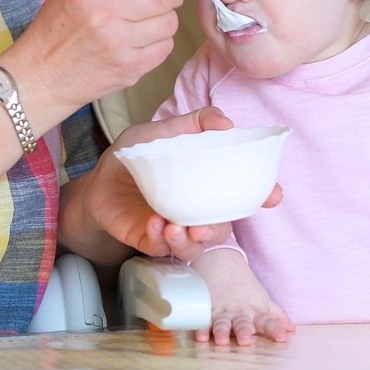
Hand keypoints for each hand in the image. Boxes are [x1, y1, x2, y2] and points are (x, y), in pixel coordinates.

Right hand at [4, 0, 185, 114]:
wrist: (40, 77)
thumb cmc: (55, 30)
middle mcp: (103, 15)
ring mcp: (118, 45)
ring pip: (169, 22)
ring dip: (165, 18)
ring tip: (148, 20)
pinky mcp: (128, 69)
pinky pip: (165, 48)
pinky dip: (160, 42)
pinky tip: (142, 41)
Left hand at [61, 106, 282, 264]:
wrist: (97, 180)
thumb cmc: (135, 157)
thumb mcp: (161, 133)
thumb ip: (192, 124)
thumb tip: (225, 121)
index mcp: (204, 186)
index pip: (241, 195)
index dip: (262, 195)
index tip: (272, 195)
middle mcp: (195, 211)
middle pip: (220, 228)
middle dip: (218, 229)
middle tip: (204, 224)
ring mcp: (174, 229)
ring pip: (194, 247)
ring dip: (190, 241)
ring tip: (176, 227)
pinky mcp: (150, 241)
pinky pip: (161, 248)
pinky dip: (159, 238)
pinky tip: (154, 225)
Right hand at [191, 249, 293, 345]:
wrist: (221, 262)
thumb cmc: (244, 286)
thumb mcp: (262, 299)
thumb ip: (276, 315)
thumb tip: (292, 330)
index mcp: (255, 311)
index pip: (267, 321)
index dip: (274, 329)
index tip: (282, 338)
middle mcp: (239, 312)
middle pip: (242, 323)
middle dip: (243, 332)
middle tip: (245, 341)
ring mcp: (222, 310)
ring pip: (222, 322)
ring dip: (221, 331)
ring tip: (221, 340)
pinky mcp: (206, 308)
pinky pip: (203, 319)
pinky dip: (200, 327)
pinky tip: (200, 335)